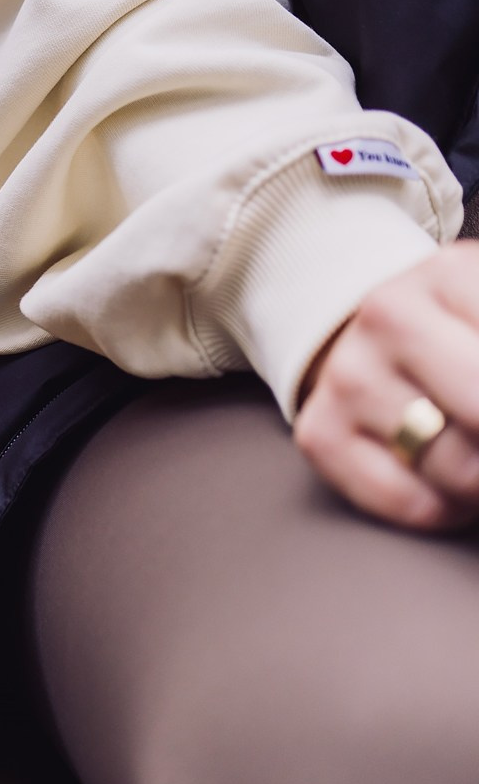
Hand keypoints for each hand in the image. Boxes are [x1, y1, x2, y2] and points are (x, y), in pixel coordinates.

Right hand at [294, 241, 478, 527]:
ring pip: (459, 470)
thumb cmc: (464, 333)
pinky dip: (449, 508)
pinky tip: (446, 475)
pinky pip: (414, 505)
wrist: (378, 333)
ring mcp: (349, 373)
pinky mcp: (320, 431)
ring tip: (476, 445)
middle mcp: (388, 314)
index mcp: (451, 274)